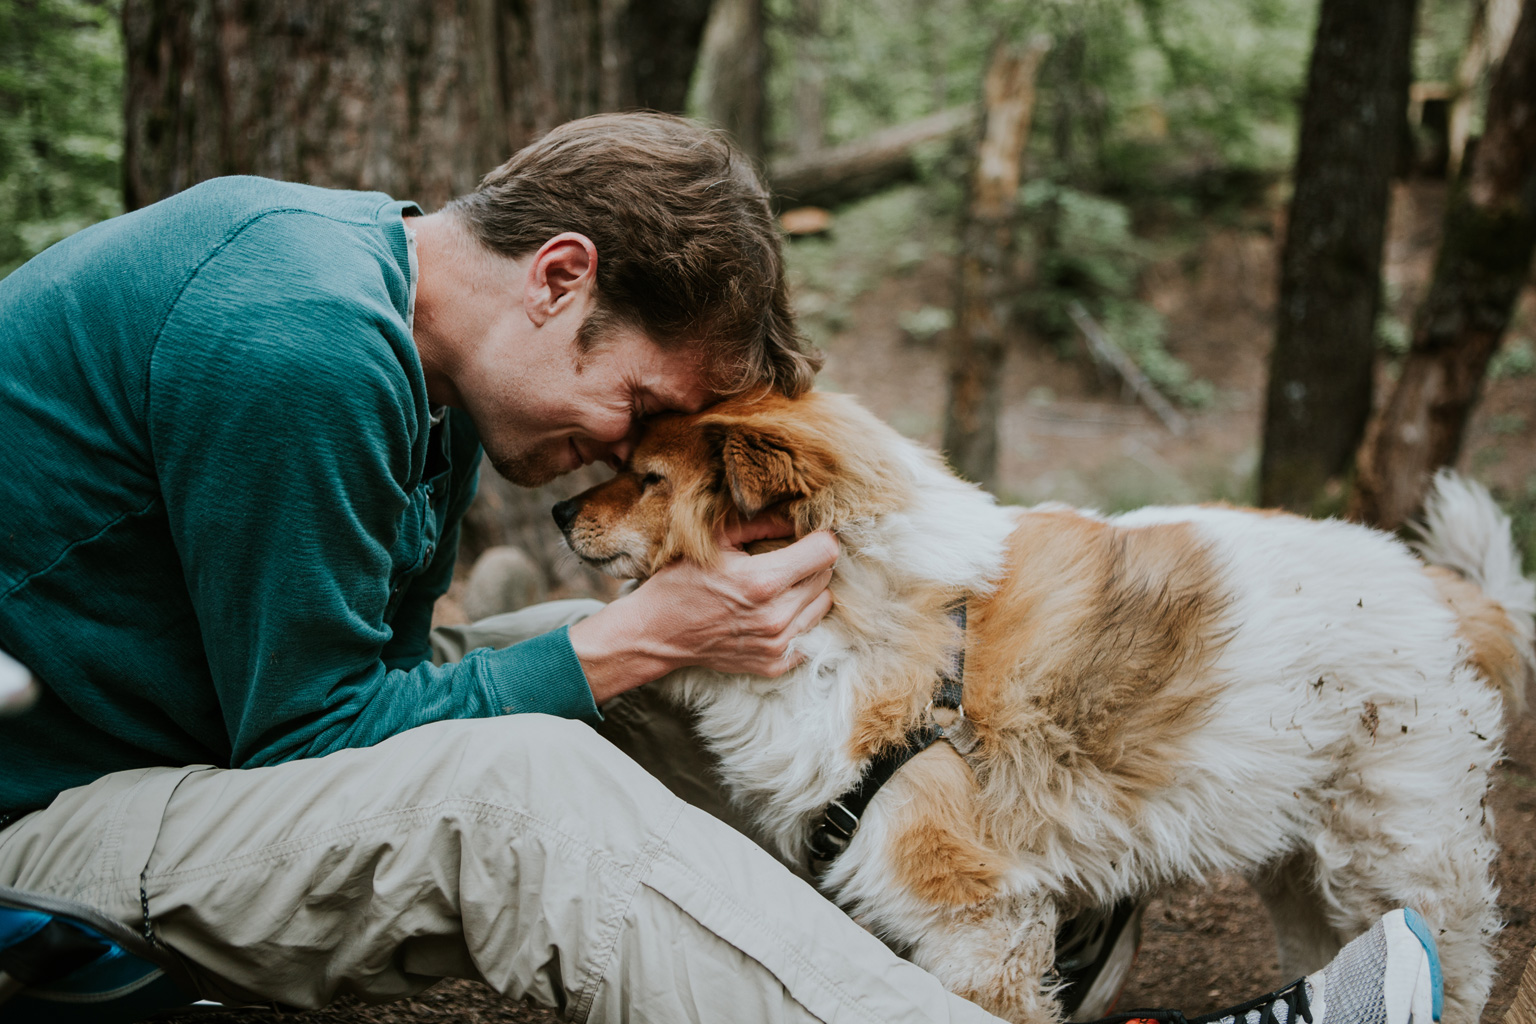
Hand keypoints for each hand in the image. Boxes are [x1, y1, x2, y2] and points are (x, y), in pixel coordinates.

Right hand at [567, 524, 837, 703]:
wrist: (656, 633)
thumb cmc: (681, 581)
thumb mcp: (714, 540)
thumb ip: (760, 523)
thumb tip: (796, 515)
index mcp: (762, 581)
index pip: (826, 552)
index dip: (818, 538)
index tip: (805, 535)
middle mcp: (775, 616)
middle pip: (825, 577)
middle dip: (810, 563)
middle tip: (783, 559)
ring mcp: (777, 644)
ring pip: (822, 605)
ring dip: (806, 592)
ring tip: (777, 587)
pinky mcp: (775, 663)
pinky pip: (808, 634)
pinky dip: (797, 620)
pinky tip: (772, 612)